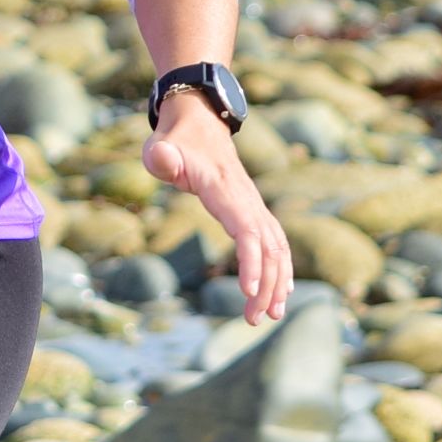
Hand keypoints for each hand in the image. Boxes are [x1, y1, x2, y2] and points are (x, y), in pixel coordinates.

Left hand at [146, 97, 293, 324]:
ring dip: (277, 283)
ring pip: (277, 248)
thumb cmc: (175, 141)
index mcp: (226, 190)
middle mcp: (248, 200)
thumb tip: (163, 160)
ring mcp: (254, 205)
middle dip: (266, 286)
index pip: (246, 230)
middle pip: (268, 247)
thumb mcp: (159, 147)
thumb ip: (161, 157)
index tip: (248, 292)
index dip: (251, 262)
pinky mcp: (254, 210)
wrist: (198, 121)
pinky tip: (281, 292)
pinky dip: (281, 268)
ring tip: (270, 316)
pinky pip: (275, 243)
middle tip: (252, 320)